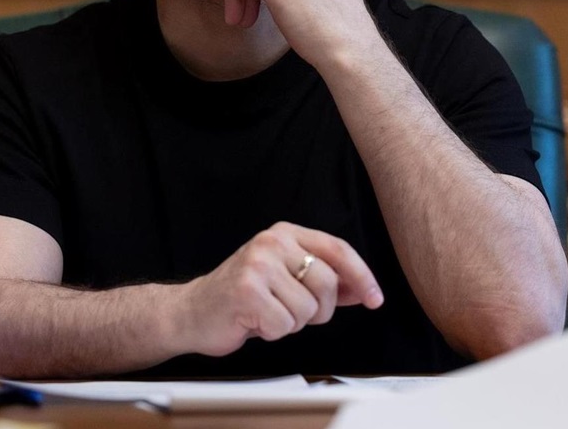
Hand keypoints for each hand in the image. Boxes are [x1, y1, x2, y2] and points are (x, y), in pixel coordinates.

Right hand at [173, 222, 383, 357]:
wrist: (193, 312)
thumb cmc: (242, 297)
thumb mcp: (286, 280)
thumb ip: (322, 282)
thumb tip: (361, 290)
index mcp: (284, 234)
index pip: (337, 249)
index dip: (361, 276)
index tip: (375, 298)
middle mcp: (271, 242)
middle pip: (327, 283)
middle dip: (318, 310)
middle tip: (291, 312)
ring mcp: (257, 264)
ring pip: (307, 309)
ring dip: (292, 323)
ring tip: (267, 314)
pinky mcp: (247, 291)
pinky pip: (284, 325)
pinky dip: (273, 333)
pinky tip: (255, 322)